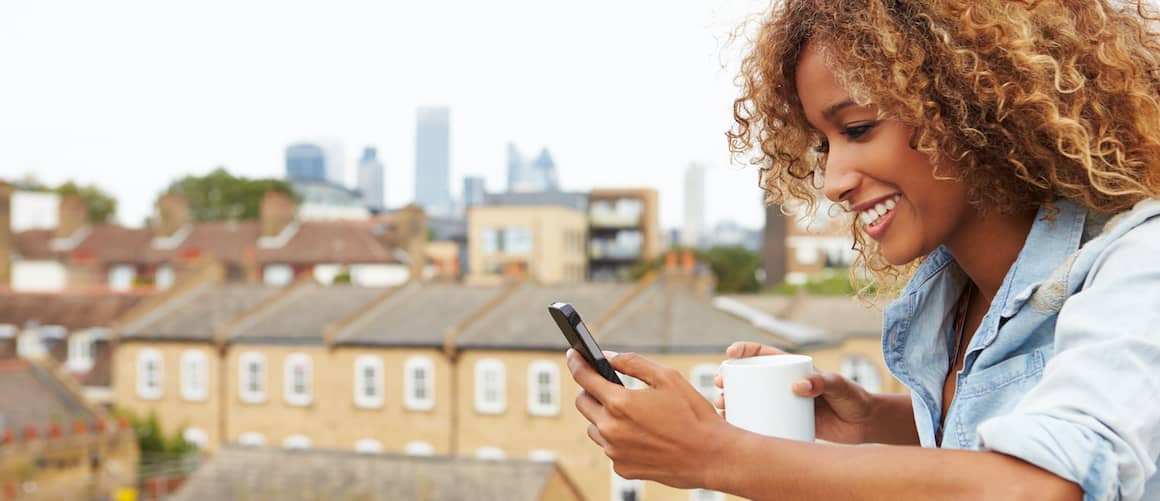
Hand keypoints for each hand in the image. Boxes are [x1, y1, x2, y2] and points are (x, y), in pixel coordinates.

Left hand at [566, 349, 733, 488]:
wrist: (710, 456)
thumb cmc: (692, 415)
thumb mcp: (667, 377)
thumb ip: (632, 362)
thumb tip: (608, 357)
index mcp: (620, 403)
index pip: (584, 378)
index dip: (576, 362)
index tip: (574, 355)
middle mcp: (611, 429)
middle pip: (583, 402)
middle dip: (591, 390)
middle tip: (607, 385)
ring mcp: (614, 452)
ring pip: (594, 427)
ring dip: (604, 416)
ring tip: (631, 412)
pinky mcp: (622, 467)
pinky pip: (610, 447)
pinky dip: (618, 438)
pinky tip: (641, 434)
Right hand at [713, 342, 875, 443]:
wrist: (863, 426)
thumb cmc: (854, 399)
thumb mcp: (841, 387)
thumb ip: (823, 382)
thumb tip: (797, 386)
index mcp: (794, 369)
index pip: (764, 355)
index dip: (745, 351)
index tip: (730, 354)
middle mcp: (784, 385)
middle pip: (750, 378)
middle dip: (730, 378)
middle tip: (720, 384)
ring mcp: (783, 404)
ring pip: (750, 400)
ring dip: (731, 400)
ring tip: (722, 405)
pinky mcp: (785, 423)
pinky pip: (760, 421)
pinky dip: (744, 423)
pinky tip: (731, 427)